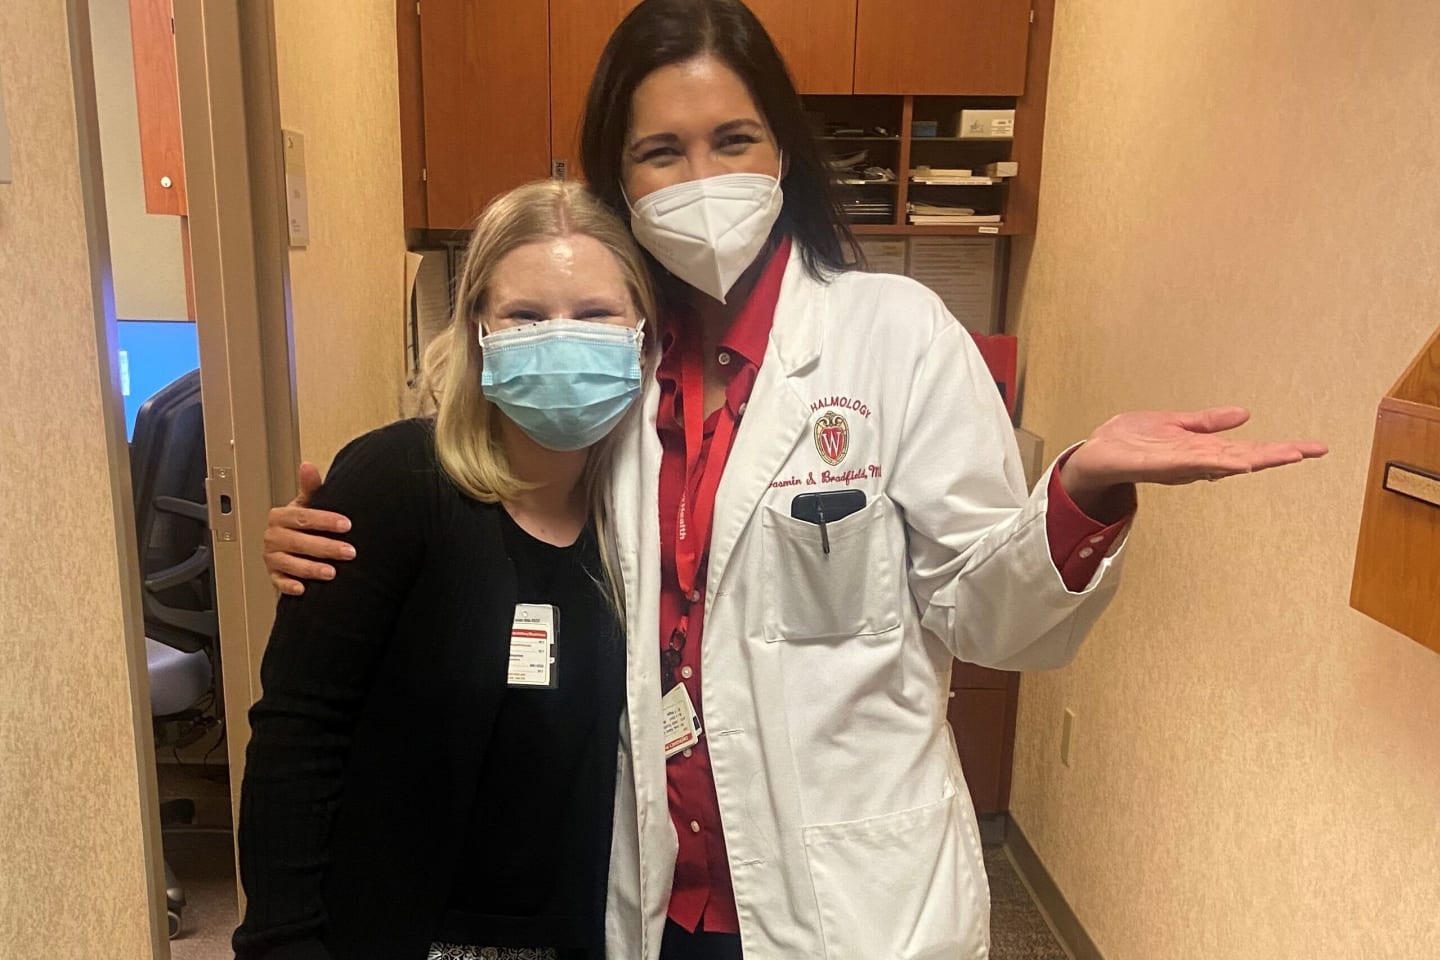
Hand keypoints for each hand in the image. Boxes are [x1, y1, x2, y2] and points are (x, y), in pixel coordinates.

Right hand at [264, 462, 355, 595]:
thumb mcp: (307, 504)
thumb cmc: (302, 523)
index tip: (347, 525)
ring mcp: (272, 557)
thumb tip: (308, 466)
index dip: (326, 521)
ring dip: (311, 569)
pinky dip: (290, 586)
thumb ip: (310, 487)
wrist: (291, 546)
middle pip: (299, 542)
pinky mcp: (274, 576)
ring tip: (332, 573)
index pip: (303, 517)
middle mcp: (273, 536)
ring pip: (290, 563)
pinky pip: (279, 582)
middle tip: (350, 552)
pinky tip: (304, 589)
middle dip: (326, 547)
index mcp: (281, 516)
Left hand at [1060, 407, 1327, 516]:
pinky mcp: (1155, 464)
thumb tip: (1244, 414)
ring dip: (1251, 459)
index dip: (1279, 449)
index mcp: (1202, 450)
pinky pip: (1187, 465)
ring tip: (1283, 456)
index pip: (1248, 450)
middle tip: (1309, 451)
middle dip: (1275, 455)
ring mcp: (1177, 465)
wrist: (1095, 453)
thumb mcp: (1176, 425)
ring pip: (1220, 463)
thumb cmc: (1132, 441)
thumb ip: (1208, 423)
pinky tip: (1233, 462)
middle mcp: (1195, 462)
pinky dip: (1211, 463)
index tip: (1313, 448)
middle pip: (1242, 458)